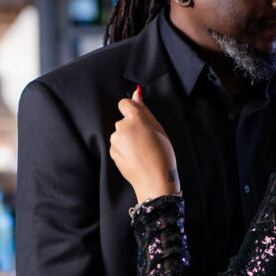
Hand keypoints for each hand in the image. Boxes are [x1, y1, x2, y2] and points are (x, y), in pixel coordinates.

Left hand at [109, 87, 180, 202]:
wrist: (155, 181)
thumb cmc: (162, 155)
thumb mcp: (159, 129)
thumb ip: (144, 110)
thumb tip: (136, 93)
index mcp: (135, 118)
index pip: (124, 103)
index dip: (132, 110)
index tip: (139, 120)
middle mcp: (122, 127)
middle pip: (123, 121)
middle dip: (132, 127)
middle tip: (147, 140)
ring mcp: (115, 141)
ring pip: (120, 134)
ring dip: (128, 139)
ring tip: (142, 152)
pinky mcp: (112, 152)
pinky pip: (118, 146)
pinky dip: (125, 150)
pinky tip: (136, 158)